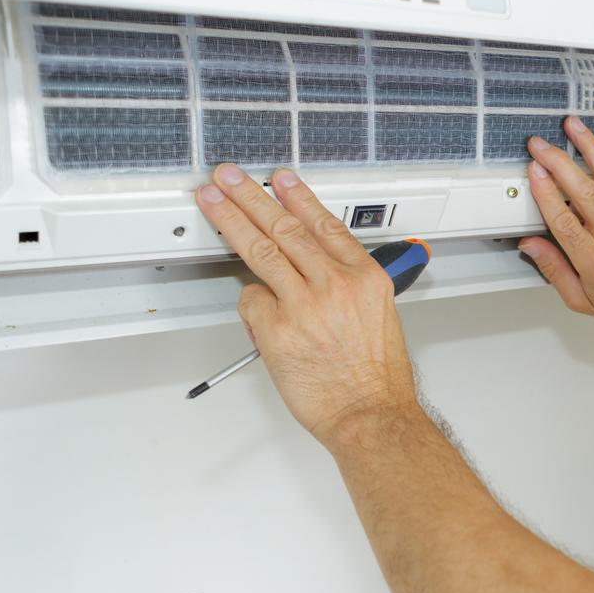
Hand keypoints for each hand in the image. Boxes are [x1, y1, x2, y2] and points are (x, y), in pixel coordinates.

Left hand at [194, 164, 417, 446]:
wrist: (370, 413)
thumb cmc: (376, 376)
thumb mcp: (380, 315)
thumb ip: (349, 286)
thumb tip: (317, 271)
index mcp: (365, 276)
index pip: (325, 223)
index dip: (298, 197)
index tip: (280, 179)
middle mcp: (335, 283)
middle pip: (285, 227)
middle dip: (252, 196)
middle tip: (230, 178)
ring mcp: (305, 304)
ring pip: (261, 249)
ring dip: (232, 219)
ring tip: (213, 200)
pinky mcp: (278, 329)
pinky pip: (251, 301)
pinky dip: (251, 304)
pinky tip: (260, 314)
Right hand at [520, 117, 593, 329]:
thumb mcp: (581, 300)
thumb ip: (553, 271)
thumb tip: (530, 245)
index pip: (565, 222)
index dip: (547, 195)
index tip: (533, 173)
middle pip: (583, 192)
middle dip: (559, 163)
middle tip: (539, 145)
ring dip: (589, 146)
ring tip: (572, 125)